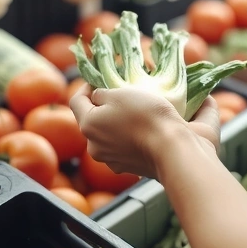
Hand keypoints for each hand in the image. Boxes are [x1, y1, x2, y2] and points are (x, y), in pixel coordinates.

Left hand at [70, 85, 220, 179]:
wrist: (170, 148)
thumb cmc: (145, 114)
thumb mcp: (120, 93)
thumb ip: (102, 93)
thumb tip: (96, 97)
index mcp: (88, 125)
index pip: (76, 101)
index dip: (86, 86)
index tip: (99, 80)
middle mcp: (93, 146)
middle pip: (91, 120)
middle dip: (102, 106)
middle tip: (119, 95)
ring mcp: (109, 160)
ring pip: (106, 135)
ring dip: (115, 123)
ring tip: (134, 112)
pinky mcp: (126, 168)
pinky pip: (120, 147)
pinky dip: (126, 138)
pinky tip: (142, 131)